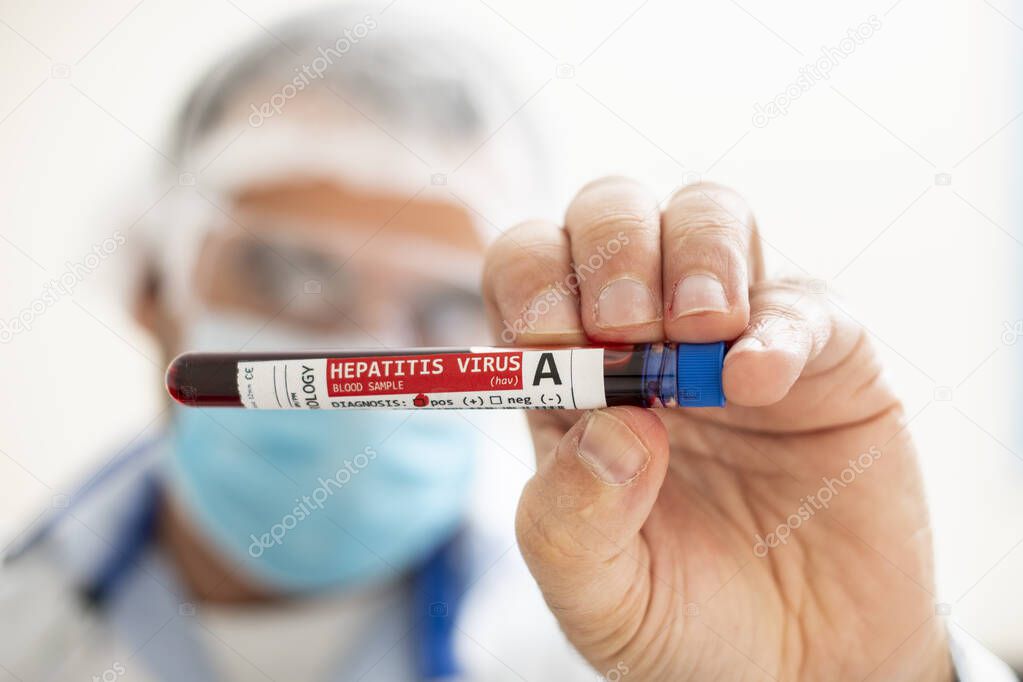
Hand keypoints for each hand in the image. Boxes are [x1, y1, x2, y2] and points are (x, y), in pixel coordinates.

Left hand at [482, 178, 951, 680]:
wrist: (800, 664)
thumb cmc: (682, 619)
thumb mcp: (597, 594)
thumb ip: (572, 520)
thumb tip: (608, 425)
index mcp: (571, 379)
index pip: (529, 271)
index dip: (532, 279)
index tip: (551, 335)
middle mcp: (646, 338)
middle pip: (610, 215)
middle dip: (611, 247)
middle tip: (622, 324)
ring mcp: (734, 336)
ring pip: (705, 214)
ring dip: (694, 253)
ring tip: (697, 334)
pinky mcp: (823, 356)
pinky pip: (804, 301)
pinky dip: (780, 325)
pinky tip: (759, 381)